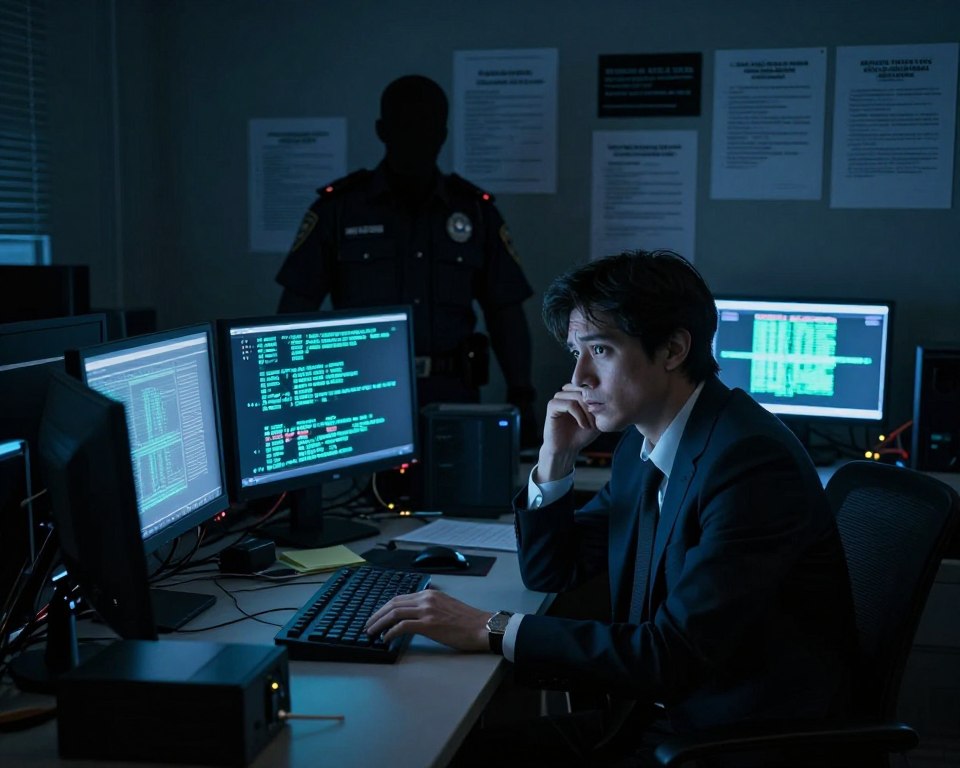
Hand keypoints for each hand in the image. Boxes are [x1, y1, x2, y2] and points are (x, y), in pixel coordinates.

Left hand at [363, 589, 490, 651]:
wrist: (482, 627)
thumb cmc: (467, 621)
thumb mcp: (445, 606)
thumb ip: (430, 607)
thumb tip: (414, 616)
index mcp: (429, 594)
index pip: (400, 598)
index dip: (385, 608)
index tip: (377, 616)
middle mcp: (426, 599)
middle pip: (393, 603)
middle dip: (377, 614)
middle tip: (368, 625)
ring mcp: (427, 611)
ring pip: (394, 613)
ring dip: (379, 623)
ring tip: (371, 632)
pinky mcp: (428, 624)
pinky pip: (402, 626)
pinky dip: (390, 632)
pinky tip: (386, 639)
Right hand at [537, 383, 600, 480]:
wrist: (566, 449)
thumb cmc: (581, 435)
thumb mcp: (597, 420)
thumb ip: (602, 407)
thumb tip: (611, 395)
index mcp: (576, 393)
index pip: (591, 386)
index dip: (599, 399)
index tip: (603, 415)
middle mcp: (567, 392)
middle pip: (585, 390)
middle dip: (594, 407)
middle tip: (597, 422)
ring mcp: (559, 398)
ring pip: (578, 396)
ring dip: (587, 412)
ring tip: (590, 426)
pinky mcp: (552, 405)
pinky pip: (570, 404)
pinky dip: (579, 416)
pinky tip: (583, 426)